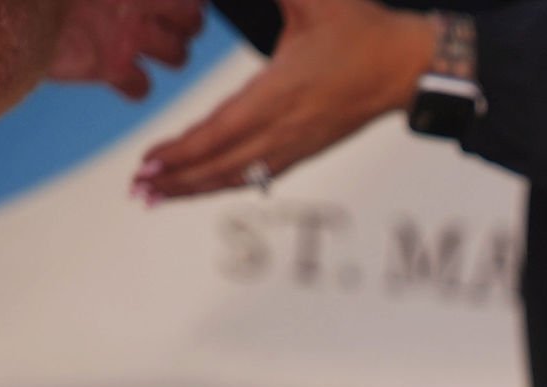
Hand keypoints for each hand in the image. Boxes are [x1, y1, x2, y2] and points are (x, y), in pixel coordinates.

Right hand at [50, 0, 204, 101]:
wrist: (9, 1)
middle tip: (168, 22)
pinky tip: (119, 74)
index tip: (172, 1)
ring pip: (179, 56)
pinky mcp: (108, 66)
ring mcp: (128, 35)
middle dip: (186, 23)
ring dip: (170, 53)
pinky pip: (141, 89)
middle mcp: (140, 1)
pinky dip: (134, 86)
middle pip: (194, 20)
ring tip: (147, 46)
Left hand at [135, 0, 435, 201]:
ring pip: (238, 175)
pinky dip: (227, 184)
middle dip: (177, 178)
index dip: (182, 149)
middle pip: (222, 164)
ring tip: (158, 197)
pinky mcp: (307, 148)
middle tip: (138, 191)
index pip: (221, 130)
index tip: (148, 160)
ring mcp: (298, 142)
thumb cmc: (362, 28)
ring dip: (196, 188)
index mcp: (281, 92)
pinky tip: (204, 187)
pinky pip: (259, 175)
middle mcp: (286, 126)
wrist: (409, 66)